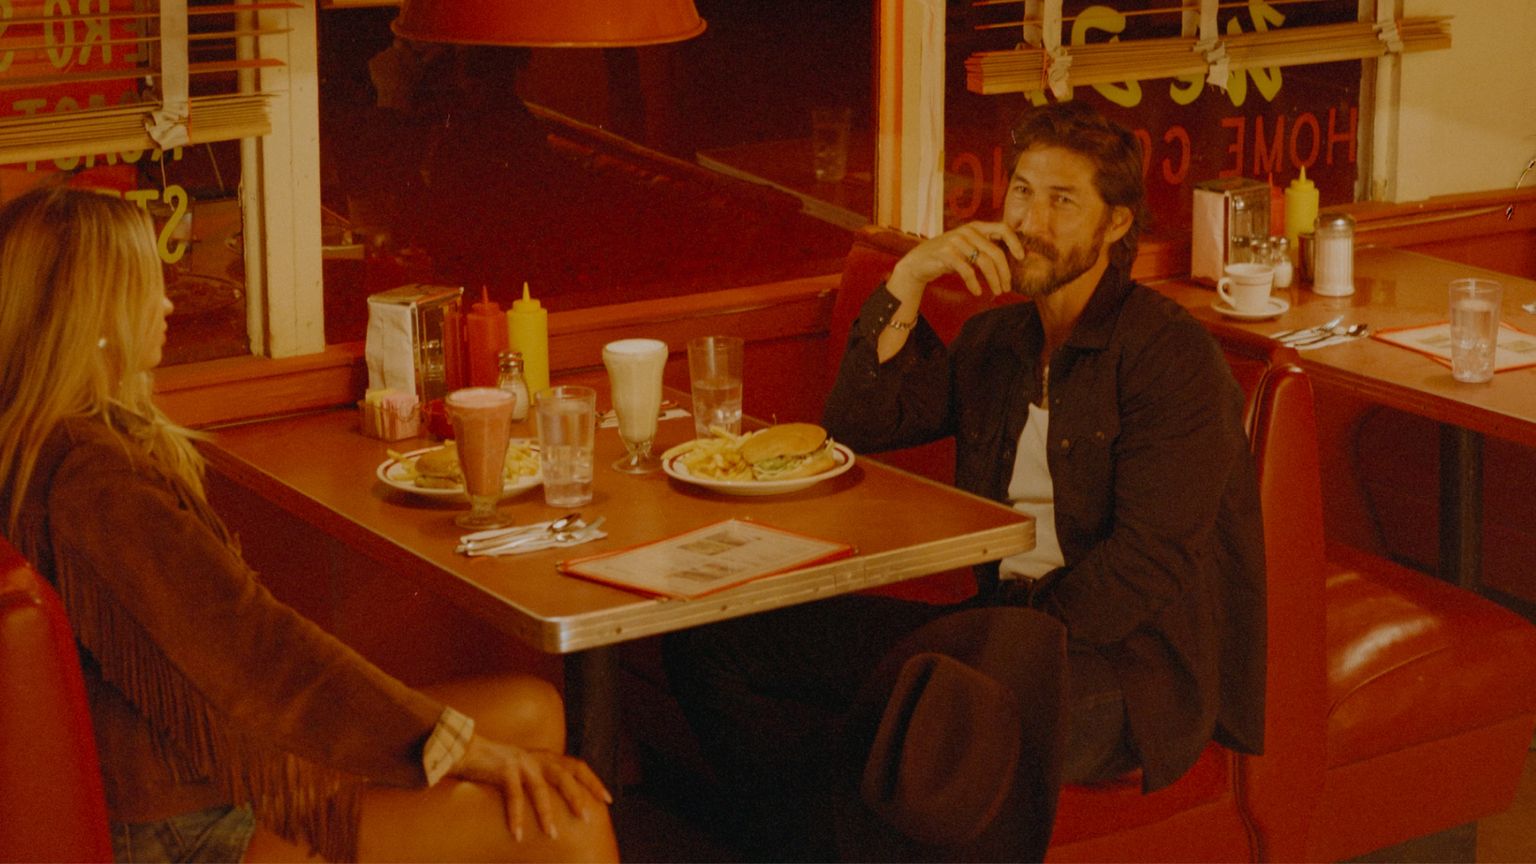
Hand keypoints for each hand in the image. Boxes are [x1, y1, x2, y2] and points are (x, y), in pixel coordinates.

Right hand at [449, 734, 612, 841]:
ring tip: (552, 834)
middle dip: (577, 796)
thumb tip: (556, 805)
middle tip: (586, 818)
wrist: (466, 749)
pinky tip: (518, 834)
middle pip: (565, 776)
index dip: (593, 782)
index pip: (577, 766)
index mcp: (545, 757)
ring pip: (540, 789)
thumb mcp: (525, 769)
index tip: (607, 799)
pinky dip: (517, 816)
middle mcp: (537, 758)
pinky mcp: (503, 769)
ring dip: (547, 813)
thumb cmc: (496, 765)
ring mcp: (520, 762)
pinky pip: (513, 796)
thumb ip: (540, 780)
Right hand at [889, 221, 1023, 302]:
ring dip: (993, 280)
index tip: (1021, 257)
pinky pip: (967, 270)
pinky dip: (974, 283)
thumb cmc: (947, 257)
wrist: (919, 262)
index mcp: (976, 227)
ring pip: (984, 262)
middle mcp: (968, 231)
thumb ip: (984, 249)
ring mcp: (956, 241)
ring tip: (997, 292)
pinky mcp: (946, 253)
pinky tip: (977, 292)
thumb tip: (1009, 263)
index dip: (1015, 242)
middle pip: (995, 252)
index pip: (1003, 228)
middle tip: (1007, 287)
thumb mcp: (967, 248)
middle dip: (1004, 272)